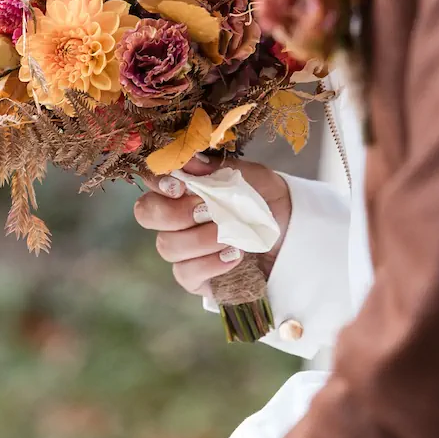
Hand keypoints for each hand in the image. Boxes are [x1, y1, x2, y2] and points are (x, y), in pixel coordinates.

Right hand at [132, 156, 292, 301]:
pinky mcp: (194, 277)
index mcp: (182, 187)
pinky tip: (234, 255)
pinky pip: (185, 273)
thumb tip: (189, 161)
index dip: (158, 182)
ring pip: (167, 245)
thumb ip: (218, 169)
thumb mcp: (251, 177)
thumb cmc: (265, 200)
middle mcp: (173, 217)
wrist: (292, 233)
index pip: (151, 179)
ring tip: (231, 236)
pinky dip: (209, 264)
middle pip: (146, 213)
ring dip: (200, 239)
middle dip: (174, 212)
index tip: (180, 185)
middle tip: (208, 211)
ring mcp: (181, 248)